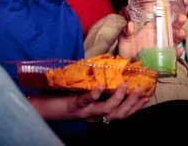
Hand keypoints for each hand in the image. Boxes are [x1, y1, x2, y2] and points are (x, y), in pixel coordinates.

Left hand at [30, 84, 148, 122]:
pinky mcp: (73, 106)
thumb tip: (106, 73)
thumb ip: (93, 89)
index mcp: (96, 113)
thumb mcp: (81, 95)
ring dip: (118, 99)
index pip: (121, 113)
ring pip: (106, 110)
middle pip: (118, 114)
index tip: (146, 97)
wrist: (41, 109)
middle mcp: (93, 115)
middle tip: (141, 92)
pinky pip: (86, 101)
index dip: (135, 107)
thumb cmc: (60, 99)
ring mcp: (83, 112)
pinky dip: (94, 95)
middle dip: (132, 104)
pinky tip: (100, 87)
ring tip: (125, 86)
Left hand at [118, 14, 186, 59]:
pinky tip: (178, 50)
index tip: (173, 8)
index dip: (167, 14)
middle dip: (178, 23)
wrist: (126, 65)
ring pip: (174, 40)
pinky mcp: (163, 59)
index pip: (160, 19)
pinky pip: (172, 56)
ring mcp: (161, 48)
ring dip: (179, 36)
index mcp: (149, 29)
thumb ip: (126, 32)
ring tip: (181, 33)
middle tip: (182, 18)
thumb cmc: (125, 50)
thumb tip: (129, 24)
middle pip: (171, 28)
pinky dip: (176, 53)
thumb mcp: (124, 39)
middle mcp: (157, 37)